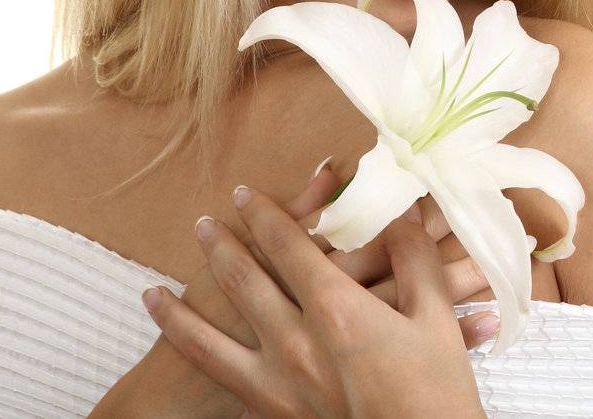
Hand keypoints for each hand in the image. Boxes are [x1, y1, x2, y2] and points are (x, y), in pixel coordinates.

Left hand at [146, 181, 488, 418]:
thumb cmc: (436, 394)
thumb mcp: (436, 319)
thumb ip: (416, 260)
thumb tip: (402, 216)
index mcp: (337, 310)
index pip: (288, 247)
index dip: (264, 215)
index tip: (245, 195)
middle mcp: (296, 342)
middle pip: (243, 281)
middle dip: (220, 248)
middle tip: (204, 224)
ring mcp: (277, 381)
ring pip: (208, 336)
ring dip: (178, 309)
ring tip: (155, 291)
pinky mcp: (271, 410)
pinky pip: (218, 377)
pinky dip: (188, 355)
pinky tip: (177, 348)